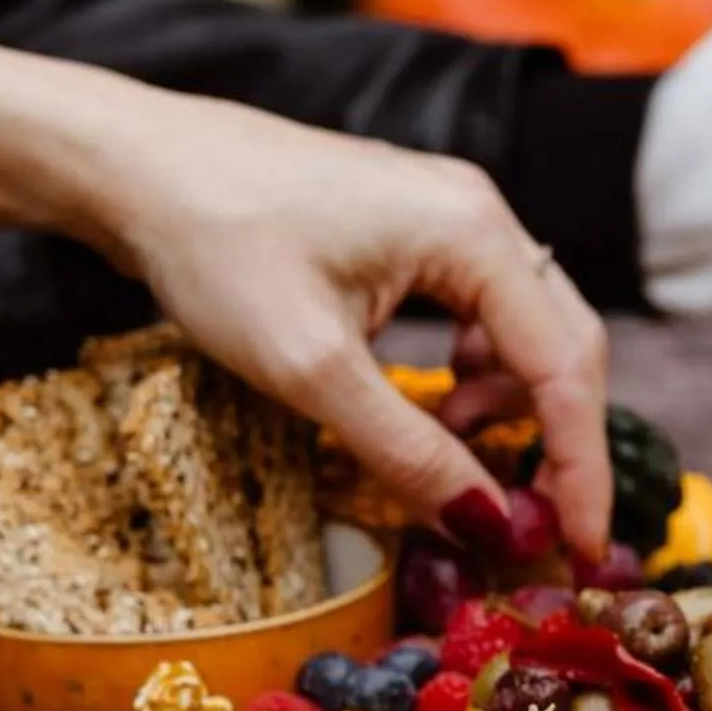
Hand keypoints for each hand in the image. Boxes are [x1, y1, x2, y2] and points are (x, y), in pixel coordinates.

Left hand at [0, 33, 614, 553]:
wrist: (130, 163)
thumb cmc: (213, 245)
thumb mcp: (309, 368)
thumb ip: (408, 451)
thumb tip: (487, 528)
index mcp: (474, 234)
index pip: (566, 367)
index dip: (581, 466)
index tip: (580, 547)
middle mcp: (482, 214)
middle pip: (564, 345)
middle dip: (557, 440)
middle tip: (537, 523)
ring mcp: (453, 214)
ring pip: (527, 330)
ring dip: (508, 404)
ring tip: (448, 447)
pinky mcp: (418, 226)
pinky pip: (485, 311)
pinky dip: (474, 370)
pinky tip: (427, 396)